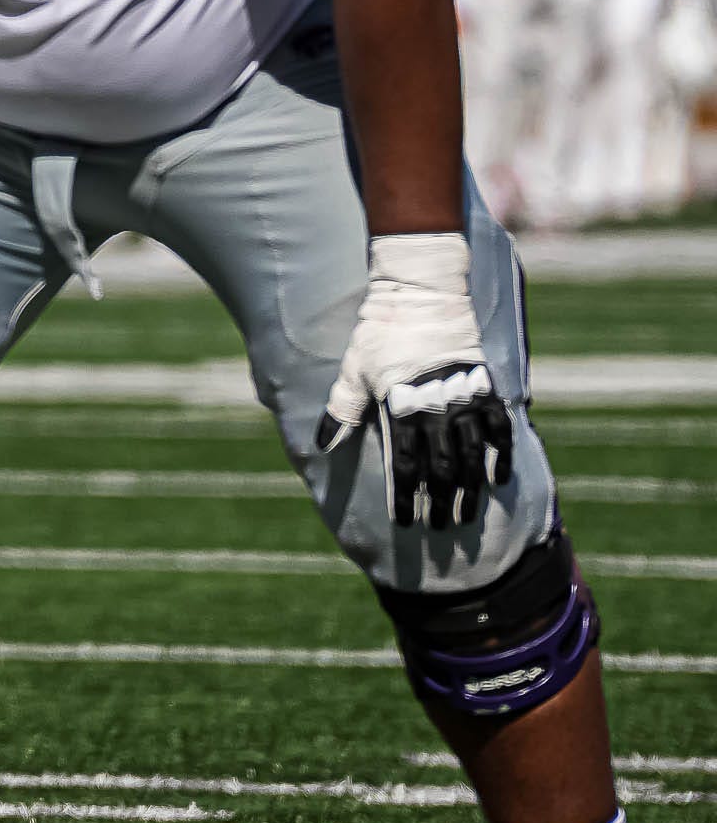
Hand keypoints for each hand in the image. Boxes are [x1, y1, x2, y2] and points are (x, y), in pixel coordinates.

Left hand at [318, 233, 513, 530]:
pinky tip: (498, 478)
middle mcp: (436, 408)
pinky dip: (501, 455)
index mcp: (400, 407)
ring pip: (472, 457)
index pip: (403, 466)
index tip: (404, 523)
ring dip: (470, 490)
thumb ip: (341, 408)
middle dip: (439, 503)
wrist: (421, 292)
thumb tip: (321, 443)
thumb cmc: (380, 331)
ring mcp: (464, 399)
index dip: (405, 498)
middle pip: (441, 470)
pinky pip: (499, 429)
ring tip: (465, 516)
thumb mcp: (352, 369)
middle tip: (438, 529)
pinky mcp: (485, 386)